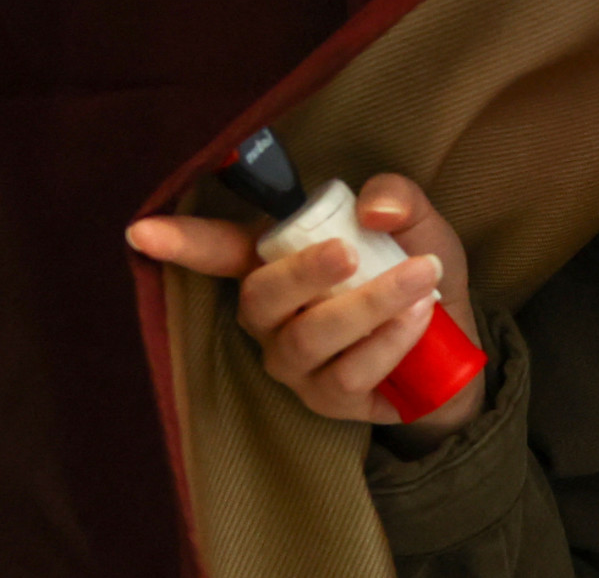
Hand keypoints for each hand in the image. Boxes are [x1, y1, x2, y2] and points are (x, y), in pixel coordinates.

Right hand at [127, 173, 487, 447]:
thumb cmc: (415, 274)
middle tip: (347, 252)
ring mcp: (294, 362)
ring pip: (310, 336)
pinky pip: (348, 373)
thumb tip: (373, 208)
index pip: (216, 250)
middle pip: (262, 296)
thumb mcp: (416, 226)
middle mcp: (271, 316)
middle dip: (303, 272)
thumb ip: (397, 200)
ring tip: (420, 279)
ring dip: (368, 304)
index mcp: (275, 261)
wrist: (457, 347)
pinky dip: (388, 342)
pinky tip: (418, 319)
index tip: (140, 229)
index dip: (180, 242)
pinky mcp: (328, 400)